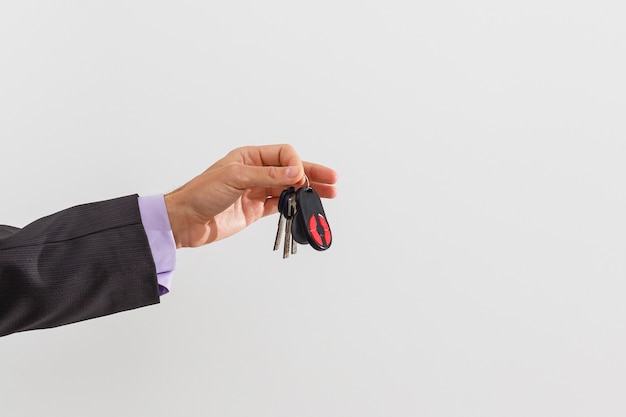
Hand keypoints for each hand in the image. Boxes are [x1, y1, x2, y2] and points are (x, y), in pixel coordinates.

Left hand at [163, 144, 337, 247]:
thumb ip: (267, 175)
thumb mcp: (235, 178)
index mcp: (250, 157)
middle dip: (312, 174)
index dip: (295, 164)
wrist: (185, 221)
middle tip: (332, 180)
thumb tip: (295, 171)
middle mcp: (255, 171)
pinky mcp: (256, 209)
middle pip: (291, 170)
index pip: (283, 154)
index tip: (298, 178)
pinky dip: (295, 207)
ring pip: (289, 188)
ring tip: (329, 194)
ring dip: (308, 191)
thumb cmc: (202, 193)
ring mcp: (257, 191)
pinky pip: (281, 205)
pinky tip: (307, 208)